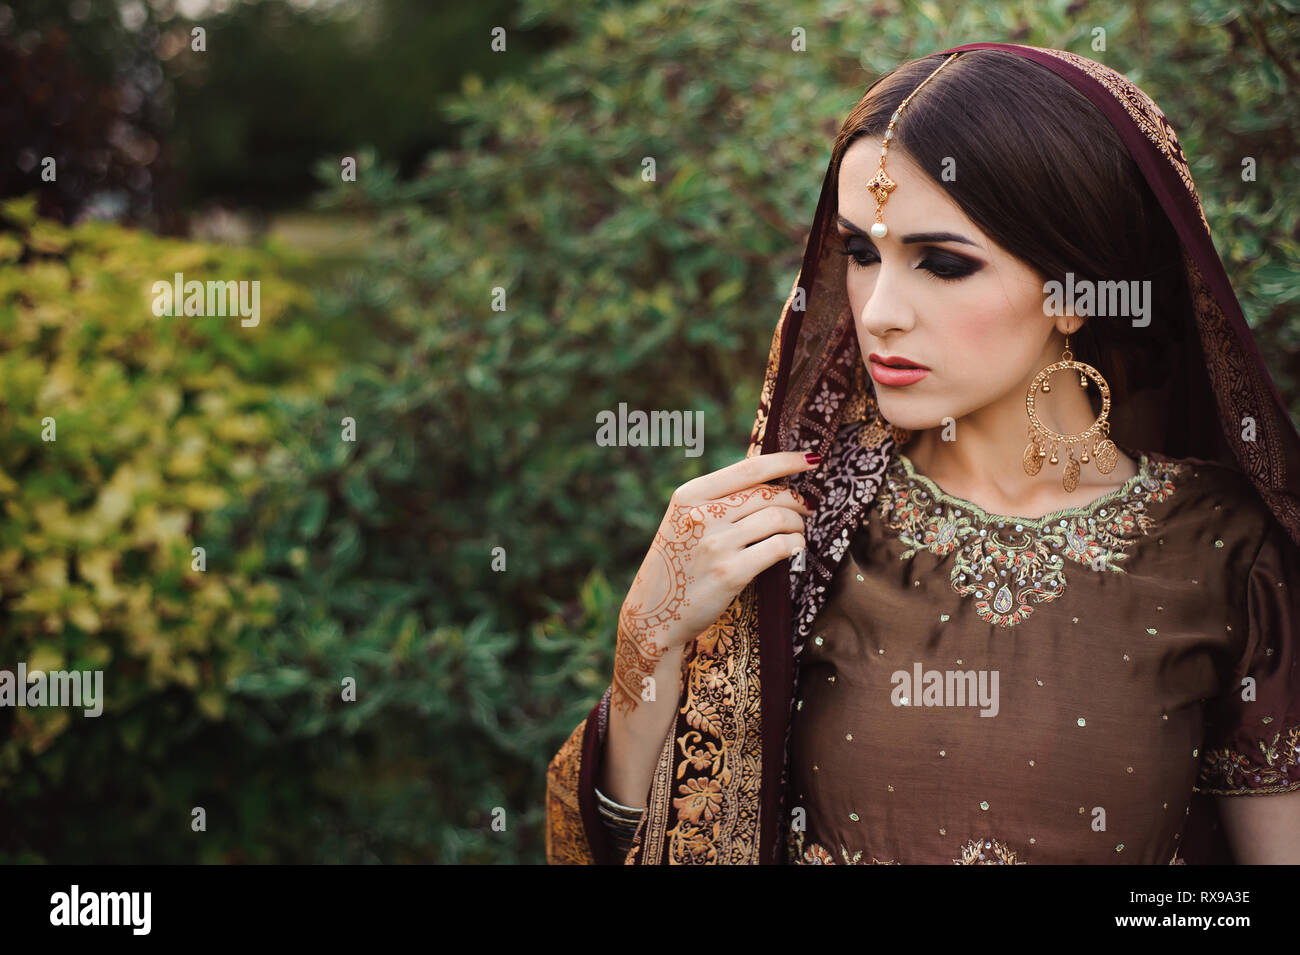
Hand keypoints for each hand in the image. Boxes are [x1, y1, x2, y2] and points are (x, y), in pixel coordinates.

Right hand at [611, 450, 819, 714]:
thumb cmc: (676, 564)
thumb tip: (770, 480)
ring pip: (778, 519)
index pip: (749, 468)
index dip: (787, 461)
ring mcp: (716, 545)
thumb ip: (717, 500)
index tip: (813, 458)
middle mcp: (702, 516)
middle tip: (806, 508)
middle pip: (769, 494)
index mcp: (690, 495)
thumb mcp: (683, 521)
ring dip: (797, 525)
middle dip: (797, 500)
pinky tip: (794, 549)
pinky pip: (779, 548)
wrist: (653, 614)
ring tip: (797, 532)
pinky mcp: (730, 573)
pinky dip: (794, 546)